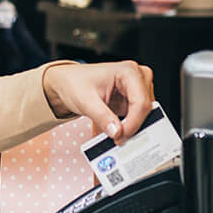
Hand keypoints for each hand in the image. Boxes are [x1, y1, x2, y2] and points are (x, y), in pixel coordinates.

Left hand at [41, 60, 155, 142]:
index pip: (141, 102)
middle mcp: (137, 78)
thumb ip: (102, 117)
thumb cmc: (75, 83)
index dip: (133, 123)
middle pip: (145, 109)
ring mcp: (137, 89)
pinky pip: (136, 118)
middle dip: (132, 127)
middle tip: (118, 141)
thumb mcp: (85, 101)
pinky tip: (115, 132)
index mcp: (128, 71)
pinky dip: (126, 127)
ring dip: (130, 128)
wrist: (67, 84)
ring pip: (143, 115)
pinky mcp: (133, 100)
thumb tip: (117, 132)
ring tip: (115, 137)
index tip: (120, 137)